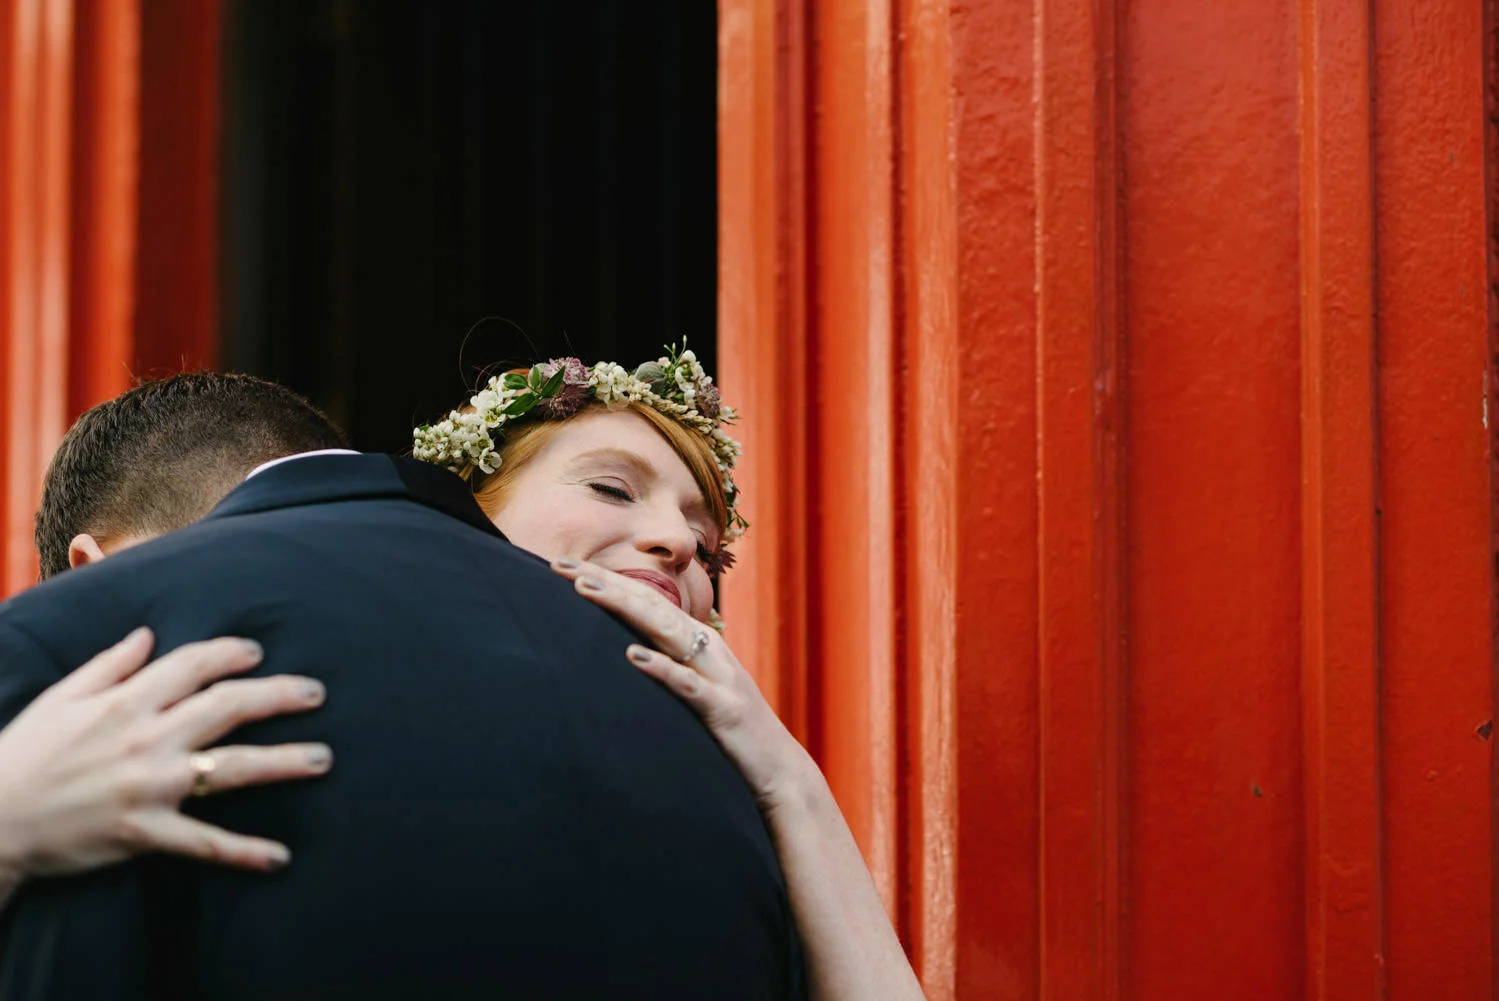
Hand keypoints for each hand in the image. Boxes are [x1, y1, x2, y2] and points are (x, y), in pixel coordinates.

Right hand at [0, 628, 330, 887]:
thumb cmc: (23, 753)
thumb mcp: (60, 697)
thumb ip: (110, 665)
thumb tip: (150, 635)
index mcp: (125, 700)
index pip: (194, 664)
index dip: (232, 654)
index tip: (257, 653)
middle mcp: (146, 738)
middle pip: (230, 707)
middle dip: (280, 696)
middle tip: (317, 693)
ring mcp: (149, 786)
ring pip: (231, 769)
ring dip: (283, 763)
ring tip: (322, 758)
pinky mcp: (144, 832)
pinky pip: (204, 841)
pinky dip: (242, 851)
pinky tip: (279, 856)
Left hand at [551, 559, 815, 807]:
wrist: (779, 771)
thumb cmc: (728, 730)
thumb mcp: (692, 689)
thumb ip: (664, 665)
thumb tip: (619, 652)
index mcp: (696, 642)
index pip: (645, 600)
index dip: (605, 579)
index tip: (561, 564)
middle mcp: (706, 649)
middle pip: (650, 604)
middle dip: (605, 581)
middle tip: (559, 564)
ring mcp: (717, 676)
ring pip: (667, 632)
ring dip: (625, 607)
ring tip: (584, 590)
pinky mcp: (725, 710)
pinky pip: (689, 686)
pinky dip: (662, 669)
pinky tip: (632, 656)